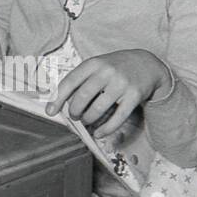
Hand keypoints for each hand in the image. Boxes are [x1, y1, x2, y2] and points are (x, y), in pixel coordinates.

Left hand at [49, 49, 167, 135]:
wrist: (147, 63)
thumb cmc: (115, 67)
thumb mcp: (97, 66)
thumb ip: (81, 79)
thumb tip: (60, 100)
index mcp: (93, 63)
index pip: (70, 82)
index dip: (57, 98)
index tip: (50, 111)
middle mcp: (106, 72)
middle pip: (83, 97)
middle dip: (74, 111)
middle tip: (74, 116)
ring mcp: (121, 84)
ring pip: (98, 109)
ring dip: (88, 119)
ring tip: (86, 120)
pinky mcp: (134, 96)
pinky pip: (118, 117)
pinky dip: (106, 129)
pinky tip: (99, 133)